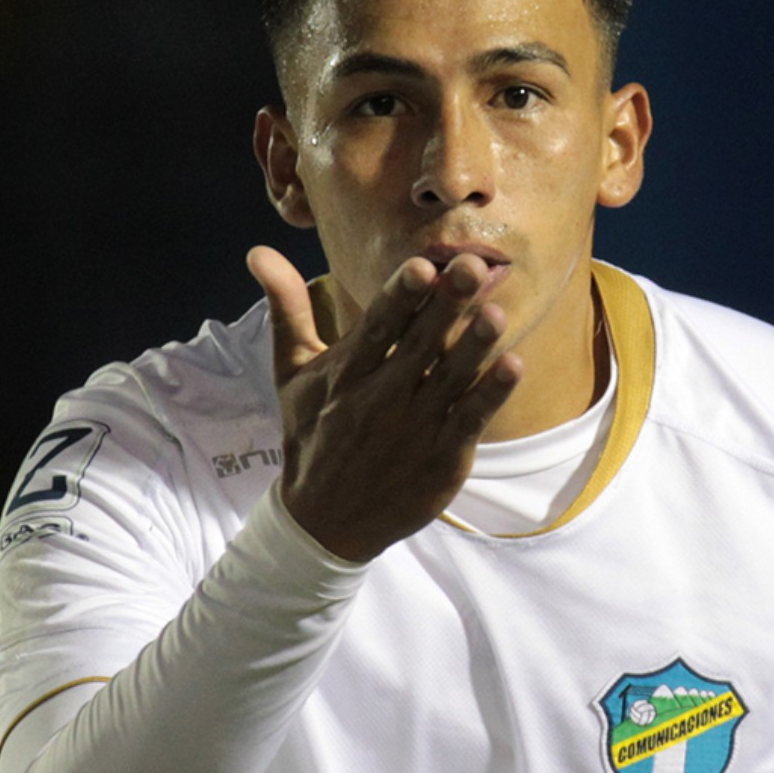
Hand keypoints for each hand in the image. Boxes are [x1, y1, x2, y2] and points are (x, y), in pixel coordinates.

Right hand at [253, 247, 522, 562]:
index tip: (422, 266)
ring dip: (475, 346)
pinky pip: (470, 420)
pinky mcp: (442, 457)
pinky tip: (514, 366)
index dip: (400, 297)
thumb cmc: (312, 434)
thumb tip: (259, 252)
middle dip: (447, 306)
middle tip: (475, 266)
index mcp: (346, 373)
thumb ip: (288, 311)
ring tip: (497, 312)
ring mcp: (414, 428)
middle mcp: (380, 398)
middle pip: (420, 345)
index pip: (377, 327)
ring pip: (449, 380)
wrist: (326, 520)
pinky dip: (491, 395)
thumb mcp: (292, 374)